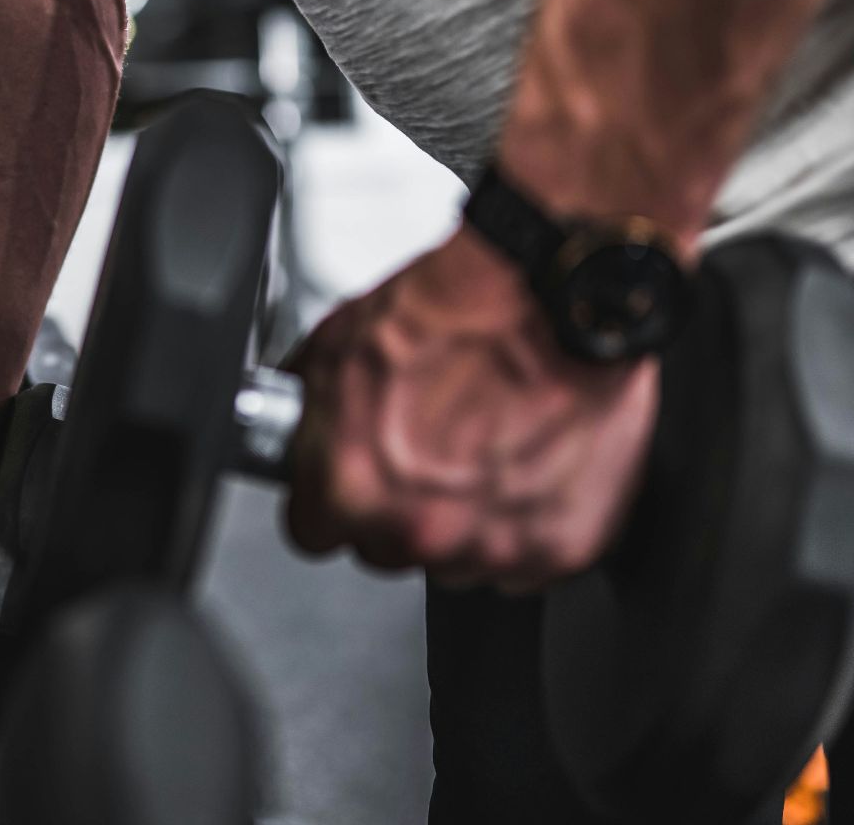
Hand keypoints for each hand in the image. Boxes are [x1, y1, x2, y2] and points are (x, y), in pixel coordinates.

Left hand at [285, 228, 657, 592]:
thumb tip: (295, 432)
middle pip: (386, 549)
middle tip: (430, 446)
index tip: (349, 480)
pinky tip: (527, 460)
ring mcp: (491, 545)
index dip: (332, 499)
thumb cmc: (457, 310)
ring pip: (457, 559)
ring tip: (485, 445)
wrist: (552, 294)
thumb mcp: (336, 345)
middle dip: (399, 508)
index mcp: (351, 487)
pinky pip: (526, 560)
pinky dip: (528, 521)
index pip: (313, 532)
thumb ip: (309, 414)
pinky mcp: (558, 548)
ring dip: (465, 519)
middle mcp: (418, 529)